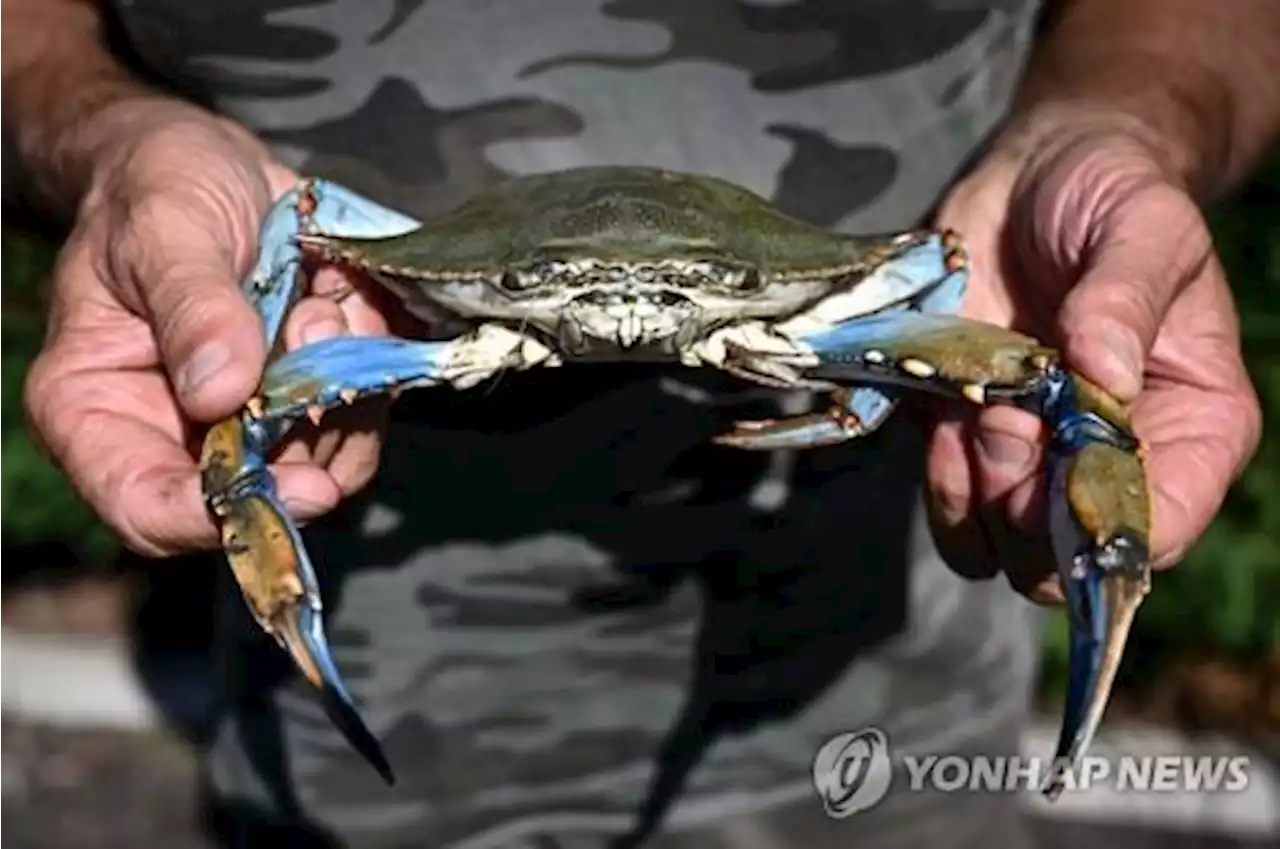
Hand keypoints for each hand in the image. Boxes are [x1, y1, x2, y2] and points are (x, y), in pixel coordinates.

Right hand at [23, 105, 387, 556]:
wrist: (209, 159)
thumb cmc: (156, 186)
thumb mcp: (162, 227)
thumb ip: (191, 306)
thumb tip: (218, 392)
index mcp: (98, 407)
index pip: (146, 507)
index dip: (219, 517)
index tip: (296, 488)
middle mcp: (175, 431)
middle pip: (254, 496)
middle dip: (306, 430)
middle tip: (317, 332)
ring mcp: (250, 419)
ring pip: (322, 458)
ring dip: (344, 386)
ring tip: (319, 298)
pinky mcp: (308, 396)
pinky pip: (361, 414)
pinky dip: (371, 364)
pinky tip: (343, 300)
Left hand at [929, 111, 1261, 602]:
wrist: (1036, 173)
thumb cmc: (1113, 194)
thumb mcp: (1144, 225)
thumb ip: (1127, 295)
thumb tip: (1105, 372)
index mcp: (1192, 425)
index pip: (1161, 526)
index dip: (1102, 524)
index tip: (1059, 471)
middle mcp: (1112, 458)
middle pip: (1069, 555)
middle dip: (1029, 510)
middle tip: (1008, 426)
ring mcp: (1035, 456)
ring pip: (1000, 547)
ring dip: (976, 497)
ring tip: (979, 414)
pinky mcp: (966, 439)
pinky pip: (948, 503)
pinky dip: (937, 476)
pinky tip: (944, 415)